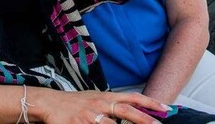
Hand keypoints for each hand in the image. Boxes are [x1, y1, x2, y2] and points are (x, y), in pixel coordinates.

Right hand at [35, 89, 169, 123]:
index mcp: (106, 97)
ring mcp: (89, 115)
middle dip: (144, 118)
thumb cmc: (74, 104)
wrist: (49, 103)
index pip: (132, 97)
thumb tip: (133, 112)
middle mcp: (100, 104)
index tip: (165, 108)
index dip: (149, 102)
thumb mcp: (95, 101)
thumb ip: (112, 106)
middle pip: (126, 110)